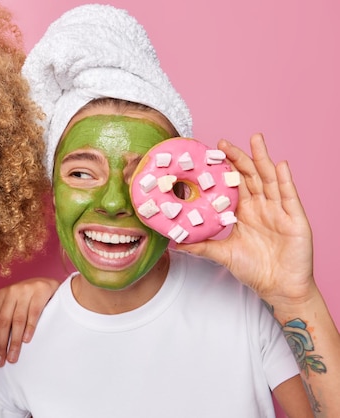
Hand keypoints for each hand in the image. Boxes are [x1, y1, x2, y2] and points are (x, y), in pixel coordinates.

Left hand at [0, 277, 59, 366]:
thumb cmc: (27, 296)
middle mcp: (12, 291)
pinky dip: (29, 328)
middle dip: (1, 343)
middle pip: (3, 321)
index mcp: (2, 294)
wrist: (49, 283)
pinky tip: (27, 340)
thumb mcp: (10, 302)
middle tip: (1, 361)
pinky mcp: (41, 292)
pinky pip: (34, 313)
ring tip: (13, 357)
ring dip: (15, 342)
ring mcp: (26, 291)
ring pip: (18, 320)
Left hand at [178, 133, 314, 304]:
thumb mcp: (222, 254)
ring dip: (262, 158)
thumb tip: (174, 242)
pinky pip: (288, 196)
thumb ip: (200, 246)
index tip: (210, 155)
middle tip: (223, 142)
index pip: (233, 184)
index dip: (224, 170)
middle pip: (250, 176)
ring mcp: (278, 211)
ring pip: (269, 179)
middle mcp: (261, 207)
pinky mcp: (294, 219)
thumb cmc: (254, 270)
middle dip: (238, 158)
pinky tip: (279, 165)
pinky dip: (284, 180)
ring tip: (255, 139)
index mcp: (245, 212)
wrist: (279, 288)